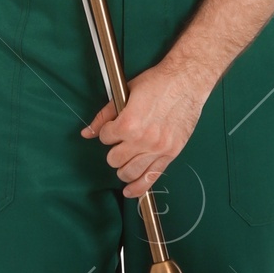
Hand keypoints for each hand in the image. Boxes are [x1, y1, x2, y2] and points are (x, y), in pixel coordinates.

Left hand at [81, 57, 210, 196]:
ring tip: (123, 163)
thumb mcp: (125, 93)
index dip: (107, 133)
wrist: (186, 82)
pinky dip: (139, 187)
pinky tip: (131, 191)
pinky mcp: (171, 153)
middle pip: (114, 159)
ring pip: (129, 173)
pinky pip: (152, 177)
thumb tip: (87, 133)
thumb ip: (104, 115)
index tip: (114, 128)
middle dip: (113, 151)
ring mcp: (158, 149)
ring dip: (122, 169)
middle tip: (120, 143)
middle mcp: (142, 140)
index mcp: (128, 124)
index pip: (105, 138)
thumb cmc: (158, 83)